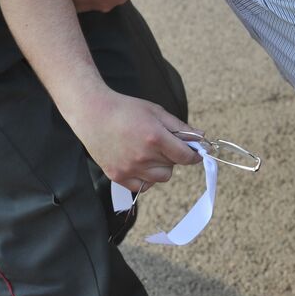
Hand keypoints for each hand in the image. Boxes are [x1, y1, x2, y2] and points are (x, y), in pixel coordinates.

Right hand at [69, 90, 202, 191]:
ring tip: (149, 152)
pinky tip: (139, 162)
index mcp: (155, 138)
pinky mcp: (117, 176)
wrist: (93, 113)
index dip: (194, 154)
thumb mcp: (156, 111)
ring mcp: (129, 168)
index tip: (195, 152)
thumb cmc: (126, 109)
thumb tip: (200, 137)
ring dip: (160, 167)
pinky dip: (146, 177)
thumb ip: (180, 126)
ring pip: (160, 178)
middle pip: (173, 166)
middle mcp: (143, 157)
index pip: (185, 156)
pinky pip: (143, 186)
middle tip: (161, 143)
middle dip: (172, 156)